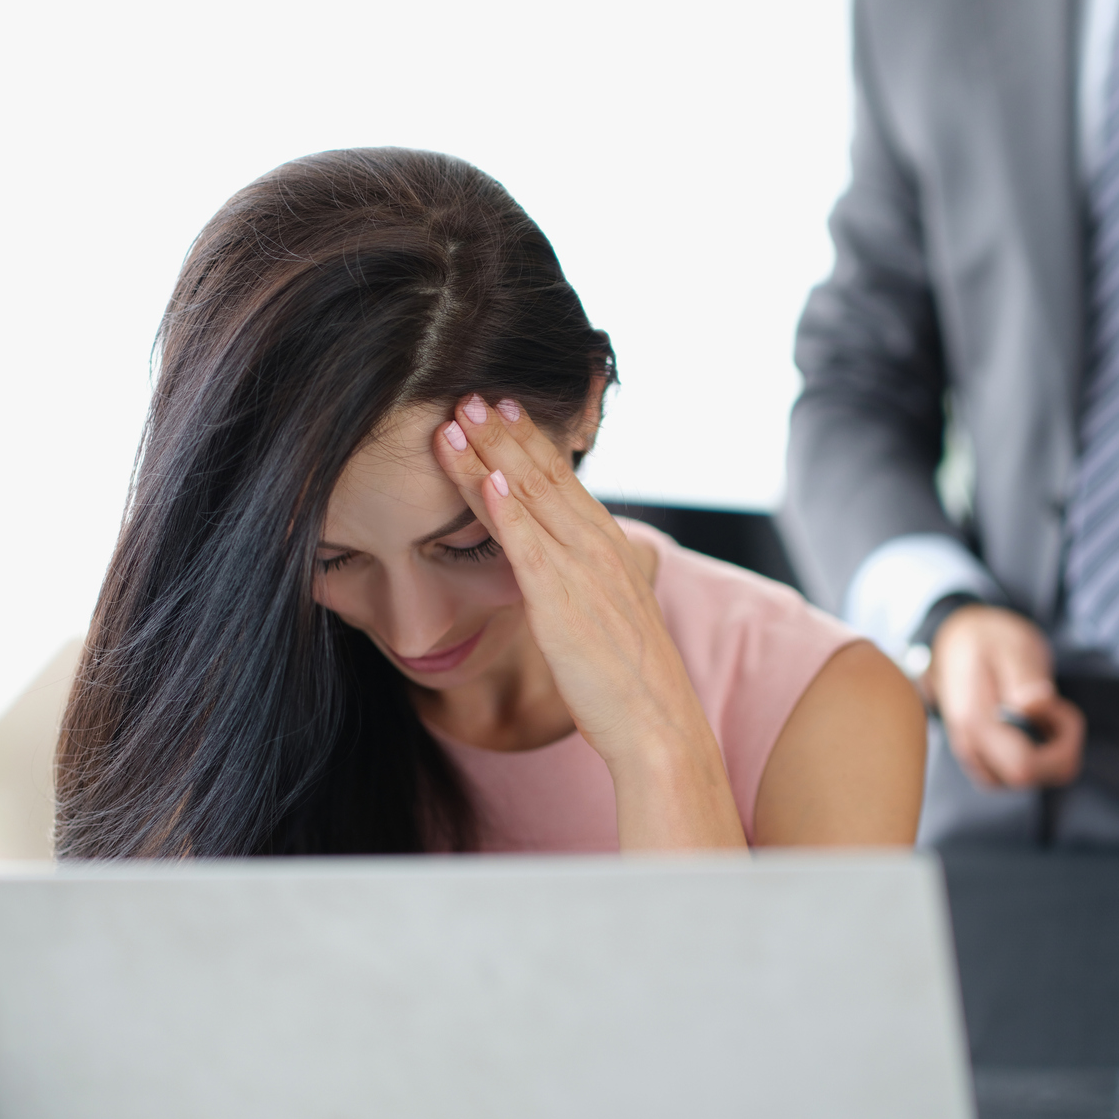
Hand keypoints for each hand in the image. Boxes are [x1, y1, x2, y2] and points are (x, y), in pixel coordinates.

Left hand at [433, 394, 743, 848]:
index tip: (502, 409)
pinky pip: (528, 543)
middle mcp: (600, 548)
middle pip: (545, 475)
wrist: (658, 725)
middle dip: (506, 431)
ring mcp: (583, 570)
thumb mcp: (610, 622)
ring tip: (461, 415)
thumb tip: (560, 580)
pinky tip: (484, 475)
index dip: (530, 442)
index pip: (564, 483)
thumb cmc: (630, 687)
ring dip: (492, 452)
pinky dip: (506, 505)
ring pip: (531, 497)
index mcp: (610, 550)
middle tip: (472, 392)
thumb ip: (586, 590)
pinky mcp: (563, 600)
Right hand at [924, 604, 1084, 788]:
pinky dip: (1041, 753)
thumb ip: (1023, 674)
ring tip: (1043, 709)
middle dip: (1058, 747)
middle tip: (1054, 703)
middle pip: (1027, 778)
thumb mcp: (1012, 643)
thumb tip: (1034, 707)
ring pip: (1028, 780)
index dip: (1056, 745)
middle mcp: (970, 748)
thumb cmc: (987, 639)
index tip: (1054, 705)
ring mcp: (976, 757)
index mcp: (974, 722)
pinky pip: (1022, 774)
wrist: (956, 640)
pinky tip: (1036, 722)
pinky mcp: (985, 758)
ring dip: (1051, 750)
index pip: (1023, 767)